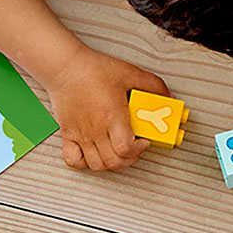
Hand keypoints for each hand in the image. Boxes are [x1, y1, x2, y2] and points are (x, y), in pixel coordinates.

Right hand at [44, 45, 168, 170]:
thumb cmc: (92, 70)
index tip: (143, 141)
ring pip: (96, 165)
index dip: (138, 150)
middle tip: (133, 148)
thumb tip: (167, 97)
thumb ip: (153, 85)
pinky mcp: (68, 134)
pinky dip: (83, 163)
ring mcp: (81, 135)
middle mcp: (96, 129)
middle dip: (129, 159)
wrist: (65, 67)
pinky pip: (73, 160)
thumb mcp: (129, 73)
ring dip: (110, 163)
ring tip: (116, 152)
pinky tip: (92, 154)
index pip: (126, 149)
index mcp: (112, 116)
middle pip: (113, 161)